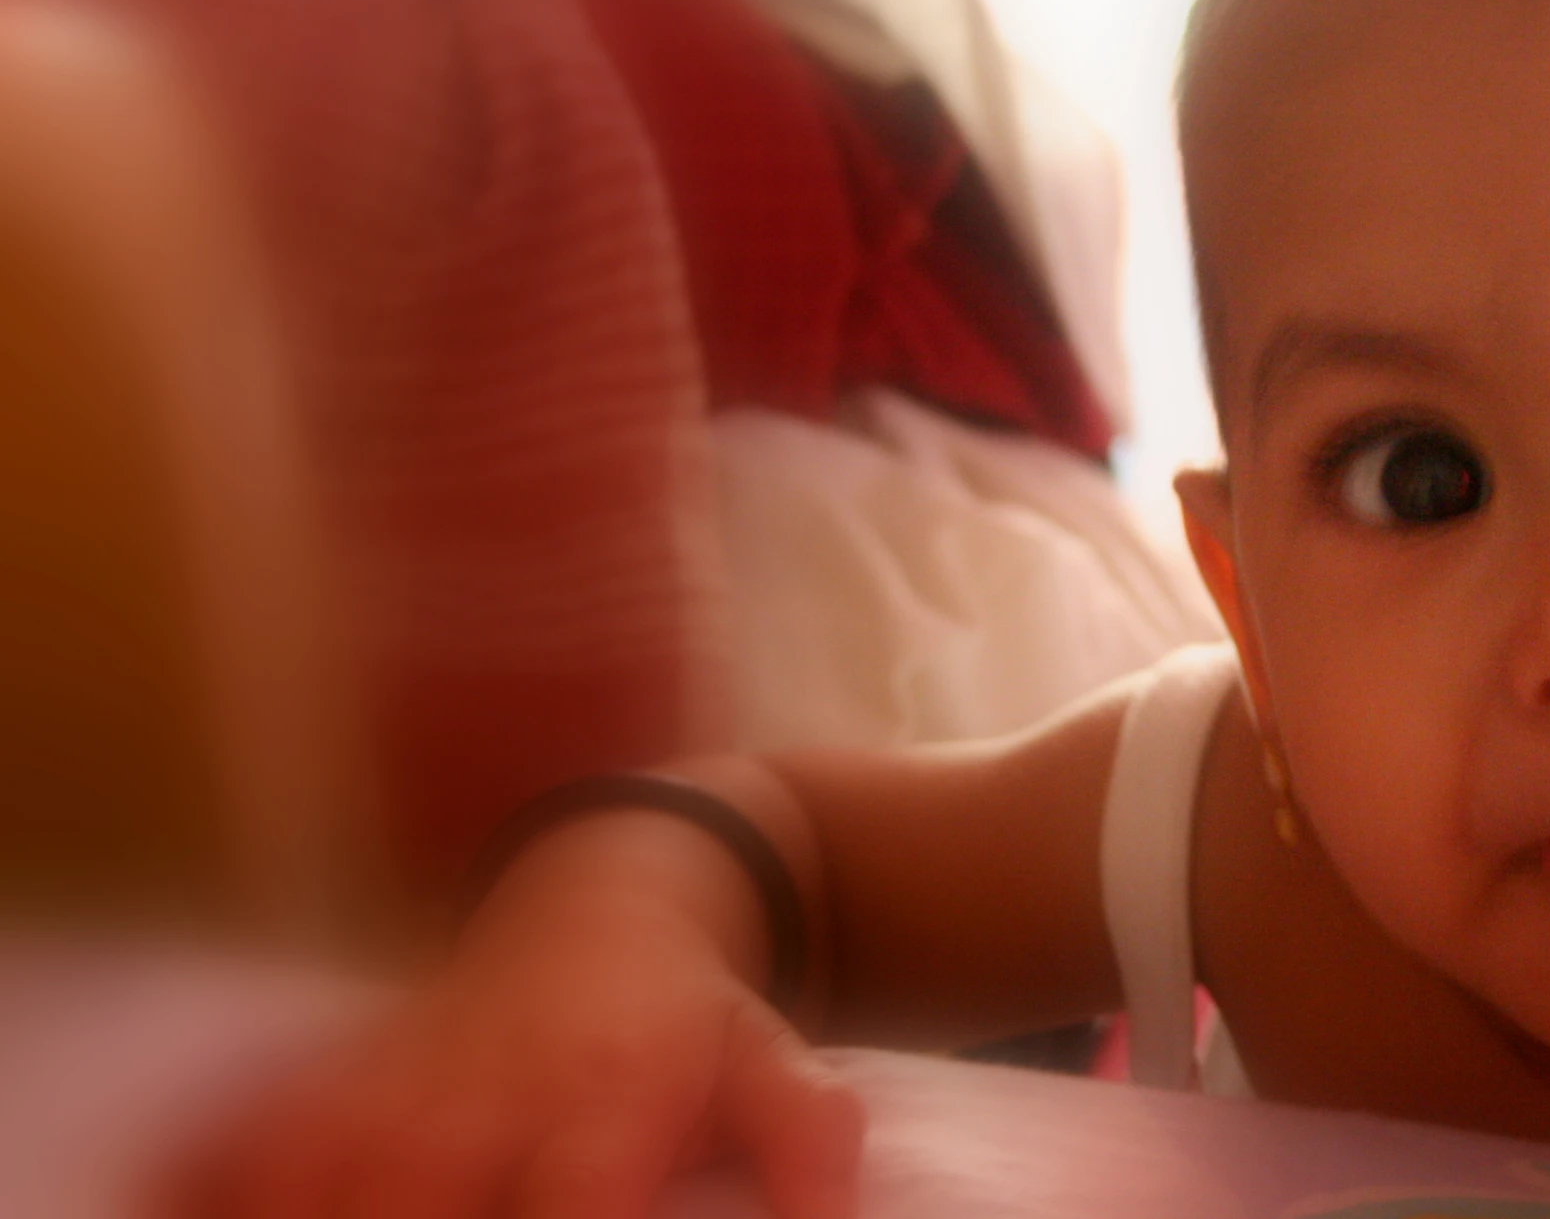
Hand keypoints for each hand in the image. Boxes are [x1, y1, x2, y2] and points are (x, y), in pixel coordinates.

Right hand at [172, 888, 861, 1218]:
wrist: (606, 901)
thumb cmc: (693, 1019)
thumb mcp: (771, 1060)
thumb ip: (808, 1136)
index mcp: (595, 1102)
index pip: (567, 1210)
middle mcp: (469, 1103)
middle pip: (400, 1214)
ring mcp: (374, 1095)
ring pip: (291, 1194)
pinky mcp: (309, 1094)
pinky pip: (213, 1162)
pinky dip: (202, 1193)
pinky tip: (200, 1210)